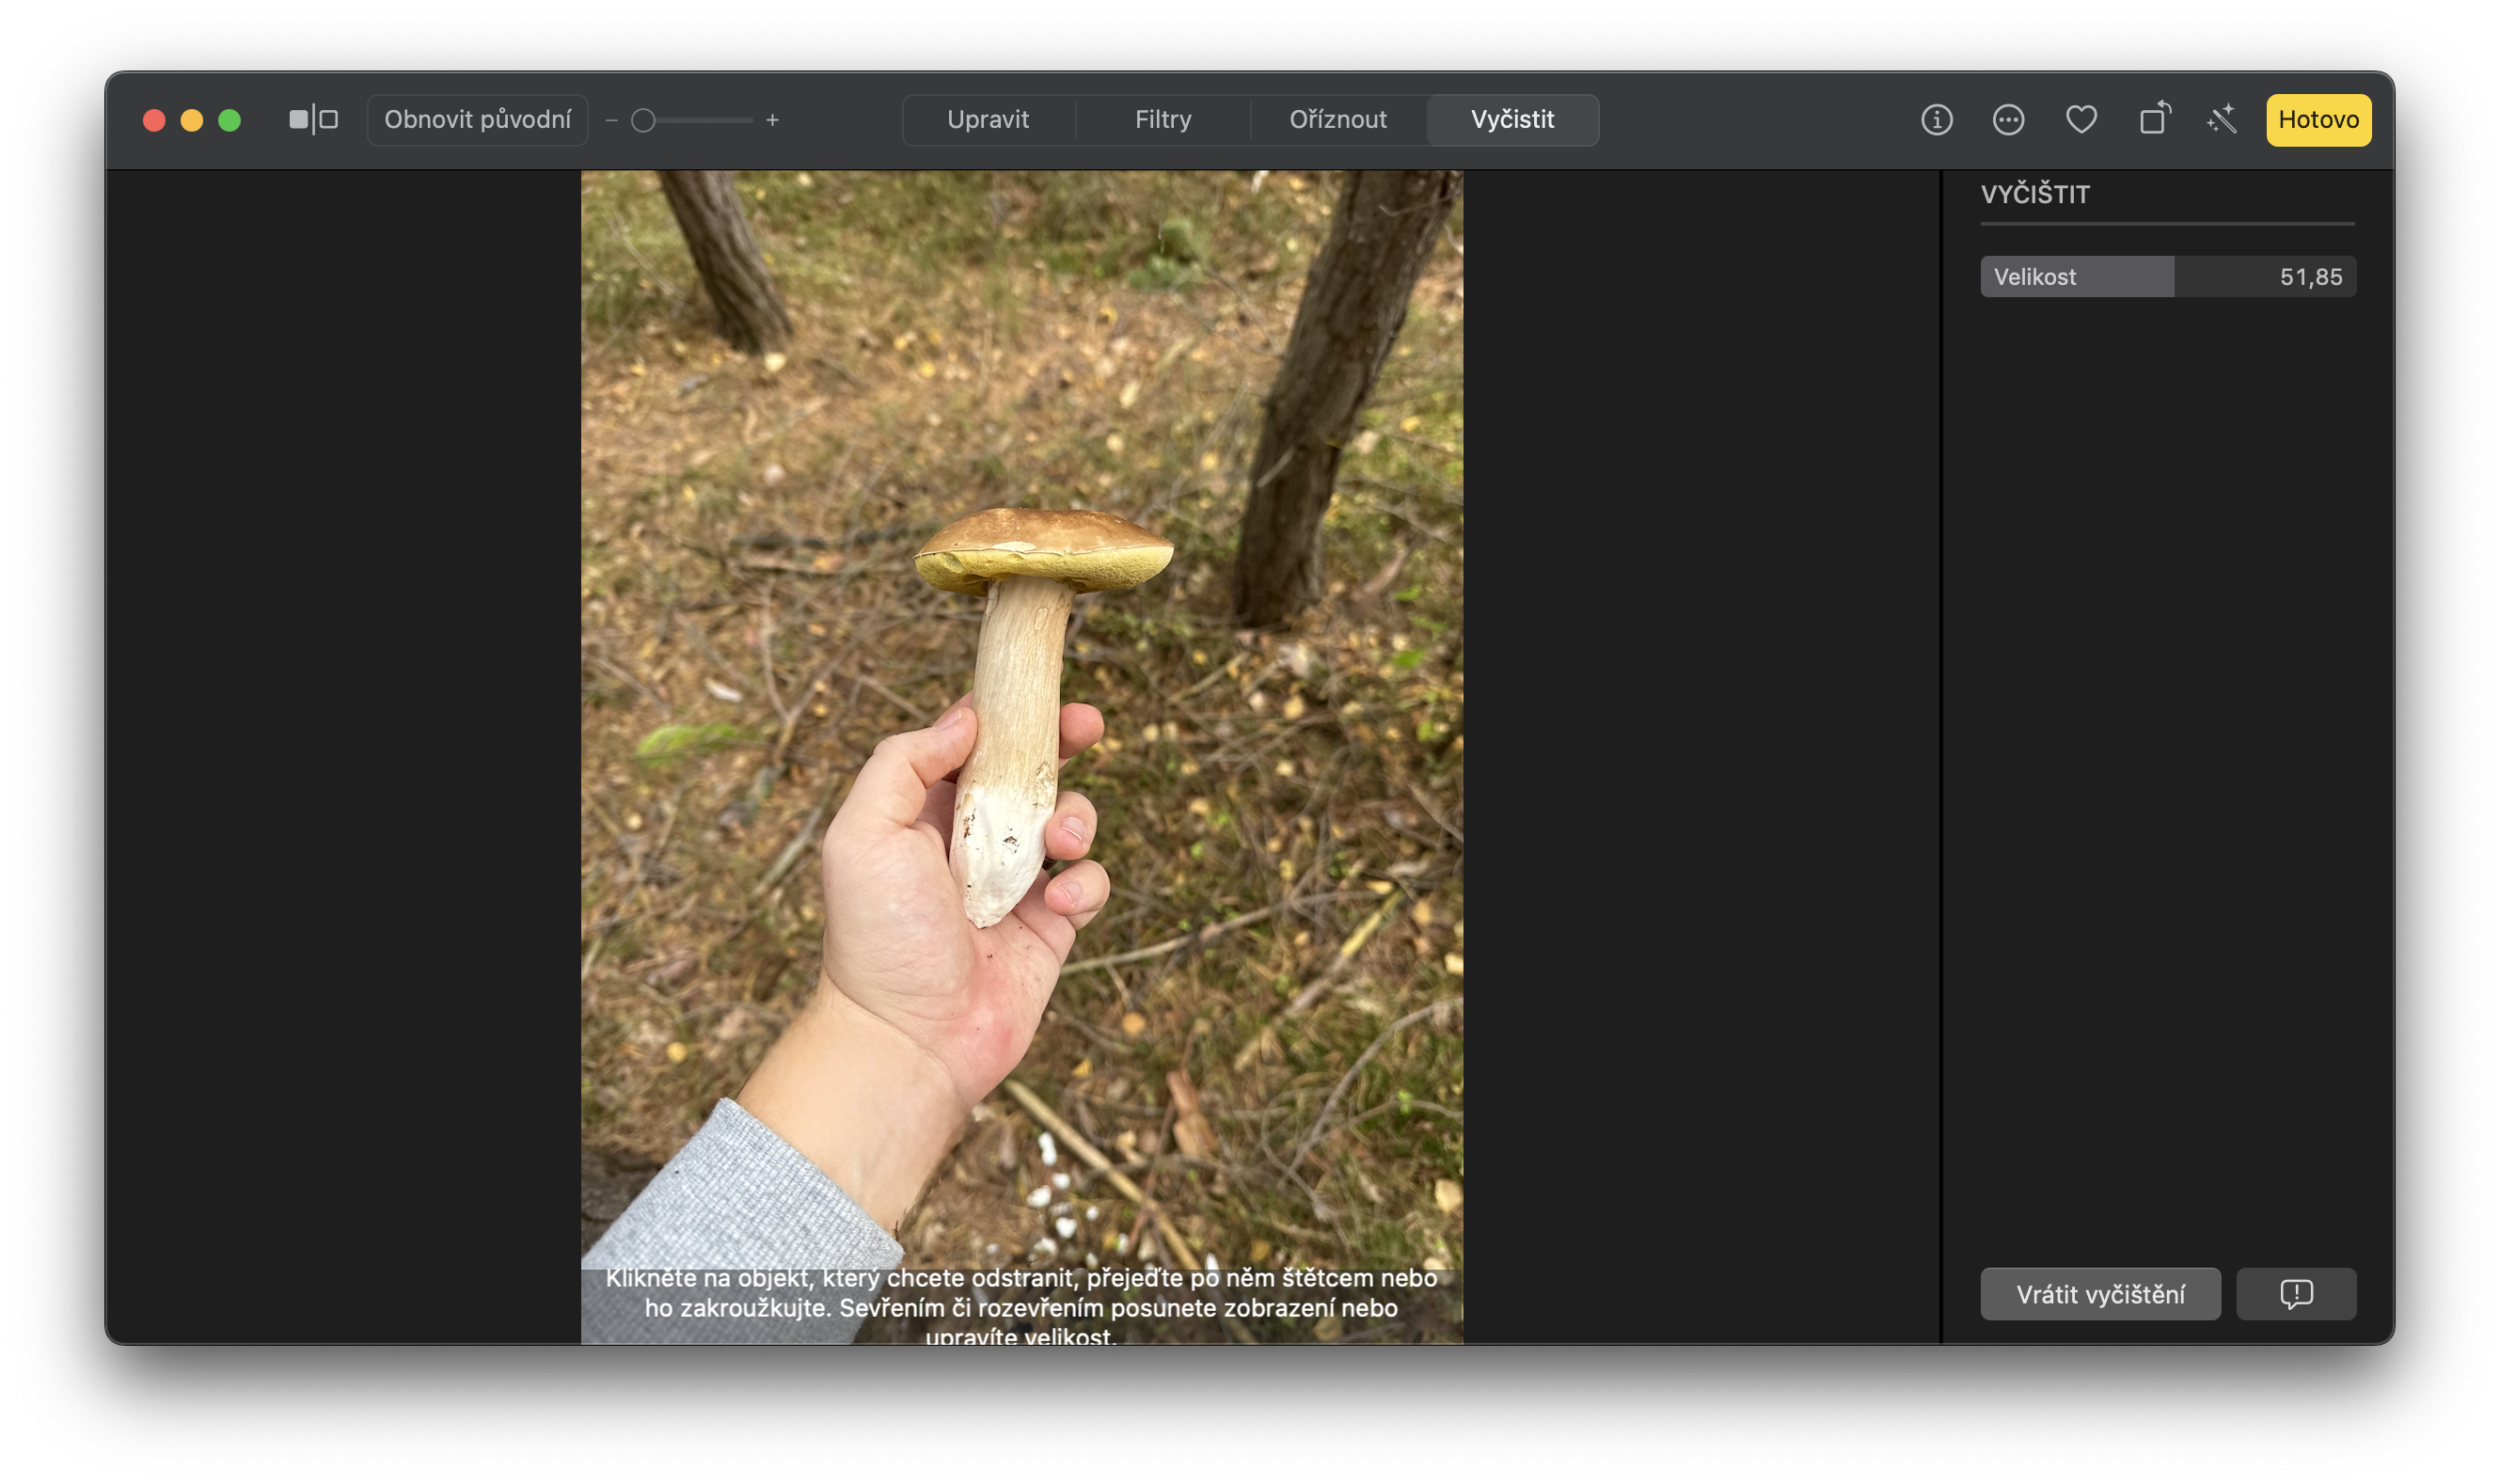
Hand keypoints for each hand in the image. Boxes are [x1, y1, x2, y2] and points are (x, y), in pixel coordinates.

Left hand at [735, 697, 1107, 1229]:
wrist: (908, 1039)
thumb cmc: (877, 939)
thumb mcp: (864, 833)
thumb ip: (904, 763)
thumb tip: (965, 719)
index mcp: (922, 813)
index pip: (969, 744)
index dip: (1003, 713)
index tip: (1034, 691)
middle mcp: (970, 843)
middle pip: (1029, 771)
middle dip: (1061, 743)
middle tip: (1087, 724)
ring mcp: (1013, 884)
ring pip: (1068, 821)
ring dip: (1076, 816)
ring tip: (1058, 840)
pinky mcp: (1049, 928)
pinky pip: (1087, 883)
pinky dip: (1083, 883)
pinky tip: (1056, 903)